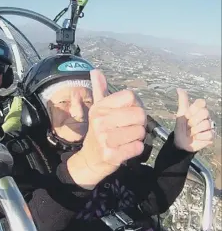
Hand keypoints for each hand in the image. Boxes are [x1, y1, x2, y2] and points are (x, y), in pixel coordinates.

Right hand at [68, 70, 145, 188]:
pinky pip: (137, 147)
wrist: (90, 159)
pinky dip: (135, 149)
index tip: (128, 113)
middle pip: (139, 114)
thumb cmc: (98, 132)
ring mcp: (105, 139)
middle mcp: (100, 122)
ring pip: (140, 132)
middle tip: (129, 129)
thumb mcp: (97, 110)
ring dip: (137, 137)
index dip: (136, 104)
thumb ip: (100, 90)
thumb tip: (95, 71)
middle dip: (139, 123)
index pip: (130, 96)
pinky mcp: (112, 155)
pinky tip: (125, 149)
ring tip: (125, 140)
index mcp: (99, 108)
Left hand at [173, 88, 213, 151]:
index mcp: (199, 110)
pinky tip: (196, 138)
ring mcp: (210, 126)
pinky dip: (199, 137)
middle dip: (193, 121)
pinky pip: (208, 134)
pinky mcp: (211, 136)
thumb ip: (182, 101)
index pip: (201, 103)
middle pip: (205, 113)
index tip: (187, 115)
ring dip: (195, 131)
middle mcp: (206, 117)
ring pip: (206, 124)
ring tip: (191, 133)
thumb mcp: (180, 114)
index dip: (193, 110)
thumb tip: (179, 88)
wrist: (180, 142)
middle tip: (188, 126)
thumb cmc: (181, 128)